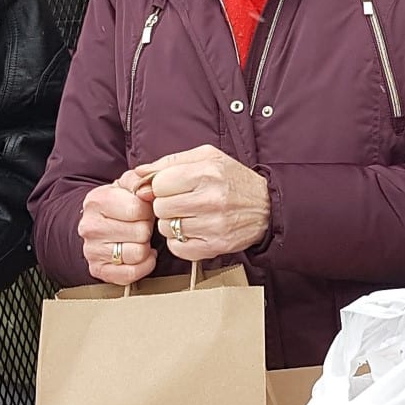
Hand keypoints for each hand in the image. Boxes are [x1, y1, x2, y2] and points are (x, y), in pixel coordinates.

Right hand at [78, 172, 156, 284]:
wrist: (99, 221)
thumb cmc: (119, 203)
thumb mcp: (128, 184)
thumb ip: (143, 179)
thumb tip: (152, 187)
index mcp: (96, 201)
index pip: (137, 209)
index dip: (147, 209)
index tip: (143, 209)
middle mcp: (90, 227)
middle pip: (140, 233)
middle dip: (146, 228)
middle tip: (141, 224)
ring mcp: (92, 251)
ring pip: (137, 254)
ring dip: (145, 247)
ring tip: (138, 238)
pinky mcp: (99, 270)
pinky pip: (132, 273)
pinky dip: (143, 265)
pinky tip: (141, 255)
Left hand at [135, 144, 269, 261]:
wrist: (267, 207)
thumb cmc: (233, 178)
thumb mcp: (207, 157)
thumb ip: (170, 162)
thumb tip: (138, 173)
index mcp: (206, 172)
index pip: (159, 184)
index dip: (160, 186)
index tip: (170, 187)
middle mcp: (210, 200)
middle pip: (160, 207)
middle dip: (165, 204)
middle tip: (181, 201)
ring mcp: (213, 226)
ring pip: (166, 228)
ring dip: (171, 223)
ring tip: (189, 215)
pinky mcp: (214, 247)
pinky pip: (177, 248)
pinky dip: (179, 241)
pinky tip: (193, 230)